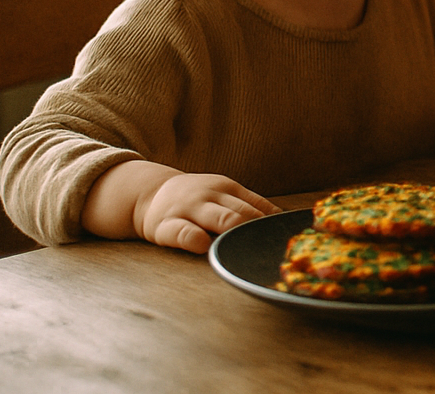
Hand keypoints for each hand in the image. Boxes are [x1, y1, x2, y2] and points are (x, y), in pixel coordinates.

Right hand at [135, 171, 278, 253]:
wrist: (151, 194)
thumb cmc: (197, 199)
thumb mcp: (222, 194)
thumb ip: (249, 205)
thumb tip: (282, 218)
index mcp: (227, 187)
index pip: (255, 204)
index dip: (270, 222)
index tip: (284, 237)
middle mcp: (209, 195)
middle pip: (240, 212)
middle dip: (255, 229)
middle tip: (270, 247)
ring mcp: (188, 209)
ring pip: (217, 218)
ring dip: (234, 231)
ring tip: (246, 244)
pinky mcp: (165, 226)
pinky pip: (182, 232)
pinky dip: (195, 239)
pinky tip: (204, 245)